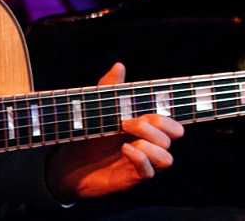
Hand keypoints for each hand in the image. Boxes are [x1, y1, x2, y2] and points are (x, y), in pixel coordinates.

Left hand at [45, 63, 183, 201]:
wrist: (69, 162)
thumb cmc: (89, 134)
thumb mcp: (99, 107)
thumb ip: (110, 87)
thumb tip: (119, 65)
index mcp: (146, 129)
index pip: (173, 124)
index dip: (169, 116)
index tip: (149, 109)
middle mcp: (149, 146)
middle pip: (175, 135)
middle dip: (156, 124)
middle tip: (127, 121)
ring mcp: (142, 163)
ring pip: (167, 157)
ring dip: (150, 143)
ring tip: (124, 136)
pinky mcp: (131, 178)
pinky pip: (150, 173)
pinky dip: (140, 158)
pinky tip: (124, 148)